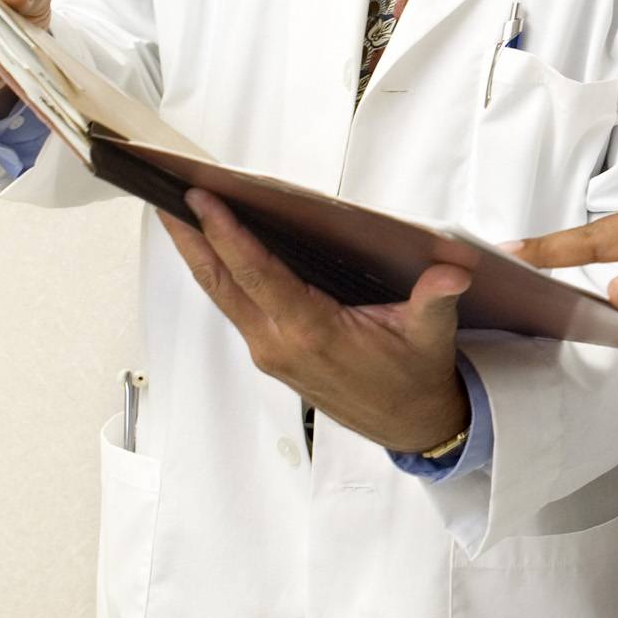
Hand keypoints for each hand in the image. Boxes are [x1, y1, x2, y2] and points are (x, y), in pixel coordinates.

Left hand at [159, 190, 472, 452]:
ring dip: (197, 254)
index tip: (204, 199)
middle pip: (222, 282)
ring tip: (177, 212)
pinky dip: (219, 273)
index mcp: (312, 334)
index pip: (259, 275)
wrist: (410, 424)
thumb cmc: (415, 377)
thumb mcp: (431, 334)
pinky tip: (214, 249)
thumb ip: (436, 299)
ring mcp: (270, 351)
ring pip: (222, 295)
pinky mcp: (271, 353)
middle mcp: (279, 344)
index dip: (228, 235)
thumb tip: (452, 272)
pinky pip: (235, 307)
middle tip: (165, 194)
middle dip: (190, 237)